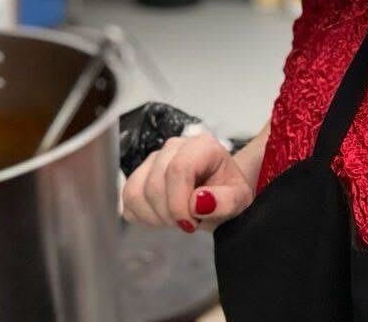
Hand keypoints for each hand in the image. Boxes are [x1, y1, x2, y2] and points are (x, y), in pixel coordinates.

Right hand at [121, 133, 254, 233]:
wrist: (218, 191)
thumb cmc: (228, 192)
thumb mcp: (239, 199)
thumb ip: (226, 201)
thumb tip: (198, 202)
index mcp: (202, 146)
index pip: (178, 169)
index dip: (180, 203)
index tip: (191, 223)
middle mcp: (174, 146)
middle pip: (155, 183)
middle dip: (170, 213)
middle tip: (188, 223)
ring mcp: (153, 158)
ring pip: (137, 191)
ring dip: (155, 216)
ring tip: (176, 219)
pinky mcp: (139, 174)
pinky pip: (128, 199)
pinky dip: (143, 215)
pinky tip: (163, 216)